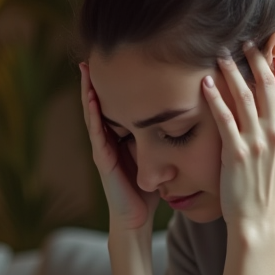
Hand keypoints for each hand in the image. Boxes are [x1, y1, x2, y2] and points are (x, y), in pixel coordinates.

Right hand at [80, 62, 160, 231]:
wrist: (136, 220)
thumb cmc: (147, 191)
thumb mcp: (158, 158)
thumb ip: (165, 140)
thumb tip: (188, 118)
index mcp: (121, 138)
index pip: (118, 105)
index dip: (116, 84)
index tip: (117, 58)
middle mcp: (108, 141)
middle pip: (101, 104)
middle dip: (96, 80)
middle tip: (94, 54)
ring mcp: (103, 150)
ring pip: (94, 114)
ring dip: (89, 92)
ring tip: (85, 69)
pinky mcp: (103, 160)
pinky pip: (97, 133)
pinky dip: (93, 114)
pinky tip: (92, 99)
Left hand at [202, 41, 274, 231]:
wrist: (258, 219)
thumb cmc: (266, 190)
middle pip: (269, 85)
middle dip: (257, 59)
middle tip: (245, 42)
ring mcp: (257, 142)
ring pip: (244, 96)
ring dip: (231, 72)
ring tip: (220, 55)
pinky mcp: (236, 152)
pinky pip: (224, 118)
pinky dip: (214, 98)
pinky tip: (205, 83)